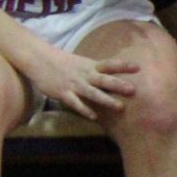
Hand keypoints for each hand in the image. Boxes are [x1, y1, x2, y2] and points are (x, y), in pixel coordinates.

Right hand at [25, 48, 139, 121]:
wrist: (38, 59)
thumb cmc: (61, 61)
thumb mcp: (80, 62)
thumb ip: (94, 69)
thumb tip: (112, 75)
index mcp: (89, 65)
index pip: (109, 64)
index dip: (123, 66)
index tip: (138, 67)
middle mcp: (84, 74)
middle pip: (103, 80)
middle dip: (118, 85)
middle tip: (133, 90)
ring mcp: (73, 84)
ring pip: (92, 93)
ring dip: (106, 100)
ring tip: (120, 107)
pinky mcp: (63, 93)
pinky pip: (75, 103)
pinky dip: (85, 109)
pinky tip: (94, 117)